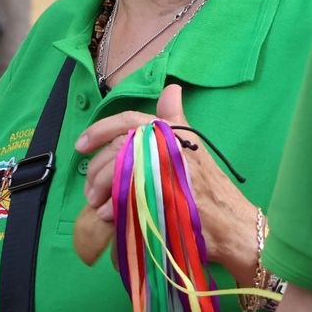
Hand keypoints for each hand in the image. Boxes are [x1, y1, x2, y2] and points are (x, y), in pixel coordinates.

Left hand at [76, 83, 259, 284]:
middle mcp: (165, 148)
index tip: (80, 145)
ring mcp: (161, 174)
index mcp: (170, 133)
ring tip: (98, 206)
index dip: (99, 130)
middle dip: (96, 171)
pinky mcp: (157, 200)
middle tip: (91, 190)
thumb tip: (172, 88)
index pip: (127, 122)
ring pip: (115, 175)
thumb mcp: (194, 146)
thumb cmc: (210, 186)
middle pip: (115, 151)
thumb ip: (175, 118)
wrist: (231, 224)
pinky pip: (122, 199)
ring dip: (101, 191)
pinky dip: (111, 209)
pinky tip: (110, 217)